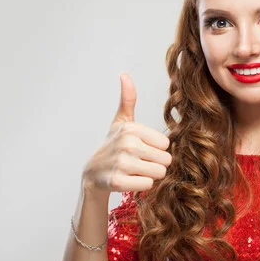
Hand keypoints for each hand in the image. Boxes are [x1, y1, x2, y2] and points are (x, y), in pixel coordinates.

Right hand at [81, 72, 171, 196]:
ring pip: (159, 173)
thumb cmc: (113, 145)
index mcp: (132, 128)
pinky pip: (148, 185)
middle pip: (166, 160)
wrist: (93, 172)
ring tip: (135, 171)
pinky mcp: (118, 182)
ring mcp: (122, 163)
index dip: (157, 149)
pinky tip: (130, 180)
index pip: (166, 144)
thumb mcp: (121, 121)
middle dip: (156, 164)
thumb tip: (124, 74)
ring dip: (150, 175)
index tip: (142, 149)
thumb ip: (128, 99)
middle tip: (139, 162)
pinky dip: (142, 186)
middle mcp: (127, 144)